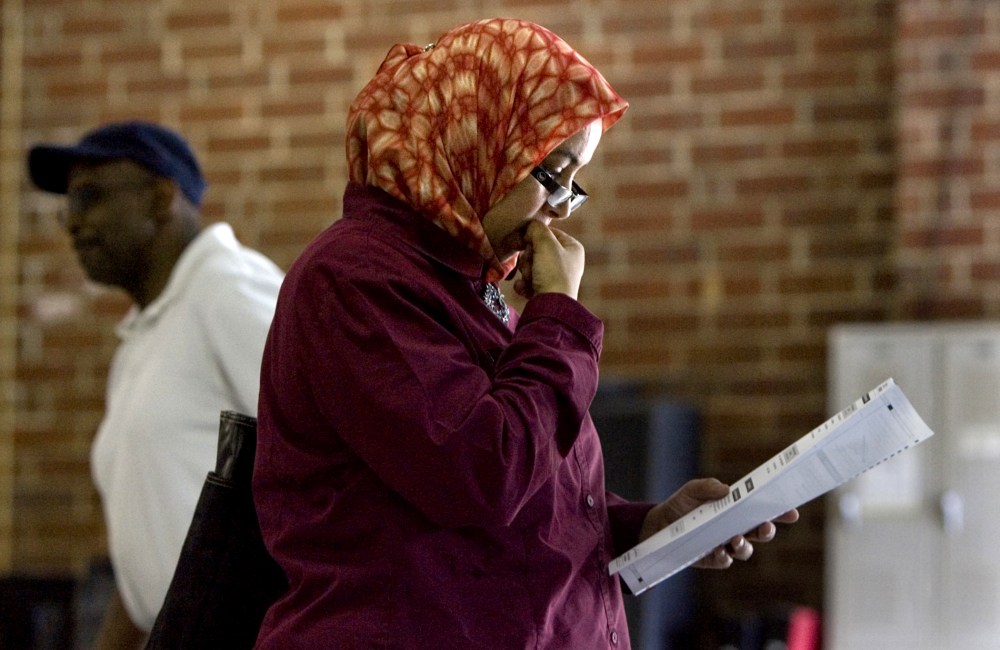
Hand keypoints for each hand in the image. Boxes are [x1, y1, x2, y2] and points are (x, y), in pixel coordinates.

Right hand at [513, 220, 584, 299]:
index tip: (525, 241)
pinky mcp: (545, 290)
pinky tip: (527, 288)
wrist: (551, 306)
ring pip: (530, 265)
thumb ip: (536, 229)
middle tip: (532, 265)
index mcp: (572, 247)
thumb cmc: (553, 272)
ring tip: (531, 279)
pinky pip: (528, 280)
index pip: (547, 233)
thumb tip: (529, 228)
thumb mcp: (546, 243)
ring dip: (526, 271)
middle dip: (528, 258)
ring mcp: (556, 277)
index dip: (534, 237)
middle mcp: (566, 261)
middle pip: (536, 249)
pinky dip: (524, 284)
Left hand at [639, 478, 799, 569]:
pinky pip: (725, 561)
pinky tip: (720, 551)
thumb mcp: (691, 491)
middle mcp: (734, 529)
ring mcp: (724, 545)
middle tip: (766, 526)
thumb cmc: (680, 506)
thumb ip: (707, 487)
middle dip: (767, 530)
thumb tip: (726, 490)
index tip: (791, 510)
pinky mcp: (711, 559)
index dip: (778, 511)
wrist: (657, 525)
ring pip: (745, 550)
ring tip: (736, 540)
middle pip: (759, 532)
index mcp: (735, 510)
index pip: (761, 511)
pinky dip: (725, 557)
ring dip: (745, 546)